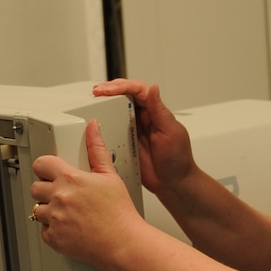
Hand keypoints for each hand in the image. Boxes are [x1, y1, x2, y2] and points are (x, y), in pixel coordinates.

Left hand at [31, 118, 141, 268]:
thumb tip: (93, 128)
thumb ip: (97, 149)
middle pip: (35, 187)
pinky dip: (52, 229)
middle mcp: (59, 198)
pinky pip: (43, 230)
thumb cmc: (119, 213)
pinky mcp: (54, 238)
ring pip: (37, 210)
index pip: (41, 164)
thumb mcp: (110, 175)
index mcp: (70, 179)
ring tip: (68, 212)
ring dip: (48, 210)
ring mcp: (54, 219)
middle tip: (63, 194)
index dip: (45, 167)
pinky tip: (68, 226)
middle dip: (46, 189)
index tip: (50, 171)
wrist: (123, 243)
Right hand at [92, 80, 193, 195]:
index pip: (137, 90)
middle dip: (109, 91)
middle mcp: (143, 118)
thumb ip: (160, 110)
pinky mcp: (126, 143)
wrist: (173, 184)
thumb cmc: (178, 159)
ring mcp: (133, 130)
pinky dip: (104, 127)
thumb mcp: (170, 132)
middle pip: (124, 97)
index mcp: (155, 111)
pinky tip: (96, 126)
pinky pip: (113, 131)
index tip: (107, 90)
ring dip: (104, 106)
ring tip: (92, 104)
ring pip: (116, 112)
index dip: (122, 86)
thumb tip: (153, 88)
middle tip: (96, 92)